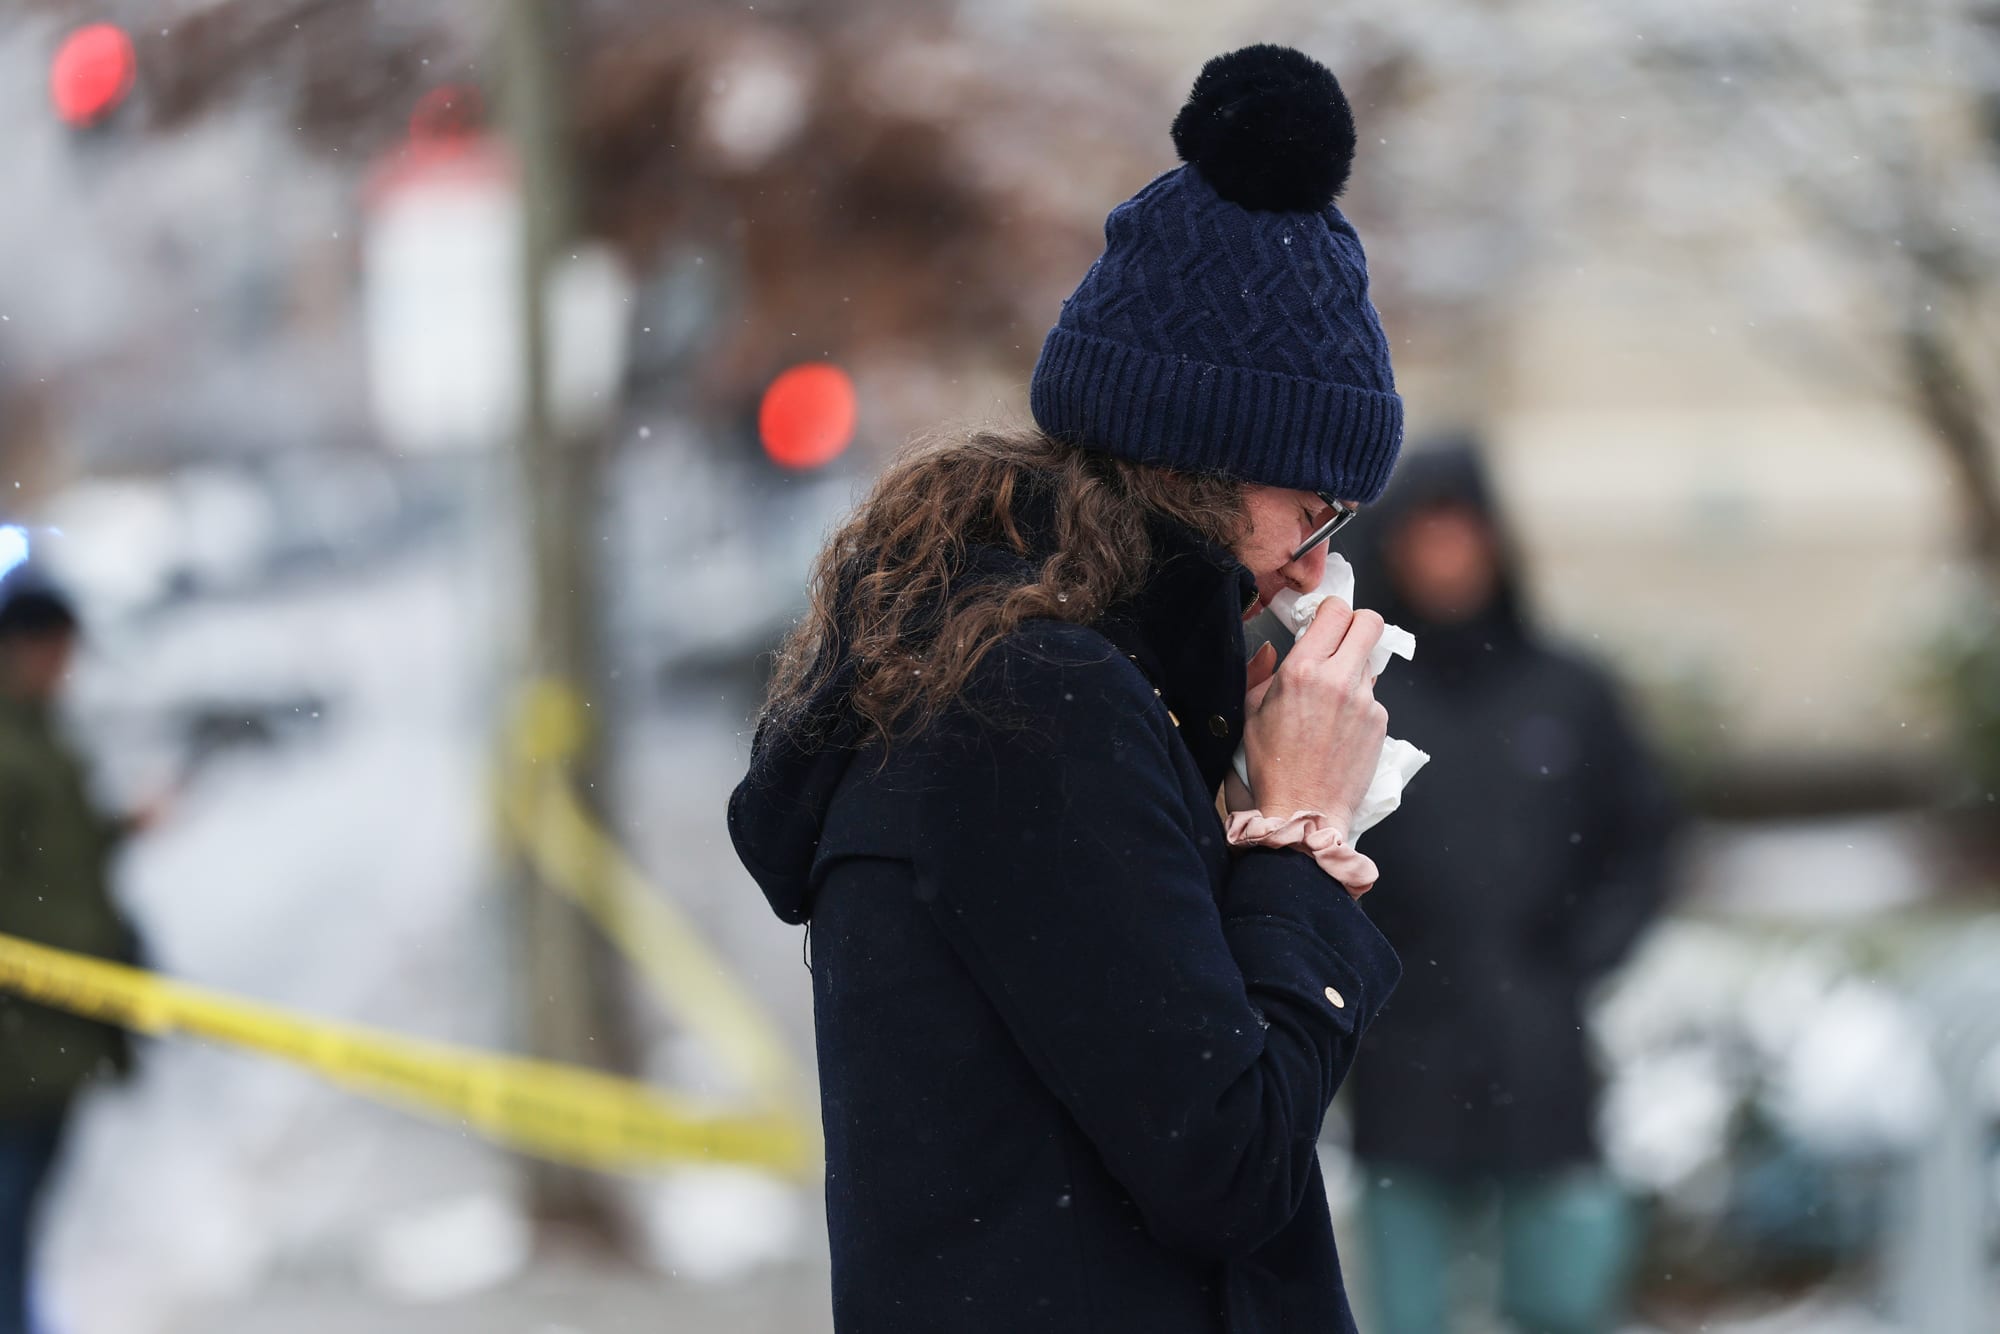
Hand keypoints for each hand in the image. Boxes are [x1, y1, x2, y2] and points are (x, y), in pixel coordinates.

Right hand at [1240, 598, 1387, 833]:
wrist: (1304, 812)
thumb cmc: (1271, 767)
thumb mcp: (1251, 712)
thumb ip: (1260, 672)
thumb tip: (1270, 650)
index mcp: (1302, 670)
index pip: (1336, 611)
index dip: (1331, 612)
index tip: (1323, 622)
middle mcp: (1339, 680)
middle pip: (1370, 623)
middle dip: (1357, 625)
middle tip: (1342, 641)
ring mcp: (1366, 702)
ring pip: (1370, 663)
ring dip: (1354, 671)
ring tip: (1332, 702)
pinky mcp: (1380, 723)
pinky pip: (1373, 698)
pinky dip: (1359, 705)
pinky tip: (1339, 728)